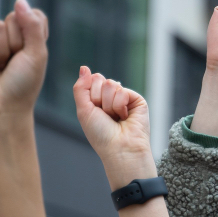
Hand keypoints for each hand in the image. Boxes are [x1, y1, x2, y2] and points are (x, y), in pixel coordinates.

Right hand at [0, 0, 48, 123]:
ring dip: (1, 52)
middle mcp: (12, 39)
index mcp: (31, 39)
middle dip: (16, 43)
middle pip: (13, 18)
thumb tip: (20, 0)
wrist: (3, 109)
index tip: (31, 49)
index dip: (31, 28)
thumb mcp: (36, 54)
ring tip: (2, 68)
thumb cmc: (24, 84)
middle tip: (15, 63)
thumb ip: (32, 25)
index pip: (33, 15)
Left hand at [73, 69, 154, 189]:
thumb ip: (81, 88)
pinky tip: (125, 116)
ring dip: (109, 104)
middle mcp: (111, 97)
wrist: (119, 148)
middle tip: (105, 115)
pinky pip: (123, 91)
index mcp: (98, 99)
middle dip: (98, 98)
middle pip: (100, 79)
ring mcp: (124, 98)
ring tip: (116, 118)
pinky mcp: (137, 100)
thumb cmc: (101, 135)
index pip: (92, 80)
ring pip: (111, 84)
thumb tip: (84, 68)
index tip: (94, 111)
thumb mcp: (84, 110)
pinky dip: (120, 105)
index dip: (90, 94)